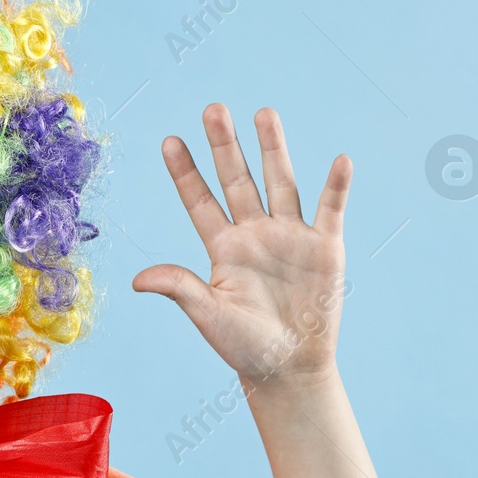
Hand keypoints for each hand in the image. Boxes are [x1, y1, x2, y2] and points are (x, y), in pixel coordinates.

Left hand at [132, 104, 349, 389]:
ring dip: (273, 149)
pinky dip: (337, 186)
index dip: (185, 172)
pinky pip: (331, 209)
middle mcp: (254, 233)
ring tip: (264, 113)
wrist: (289, 369)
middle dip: (226, 146)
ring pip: (280, 182)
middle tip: (214, 108)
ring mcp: (290, 236)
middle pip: (237, 180)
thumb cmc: (245, 346)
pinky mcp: (325, 247)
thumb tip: (138, 279)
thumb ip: (179, 288)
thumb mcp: (208, 315)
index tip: (169, 140)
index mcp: (223, 248)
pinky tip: (340, 161)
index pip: (200, 201)